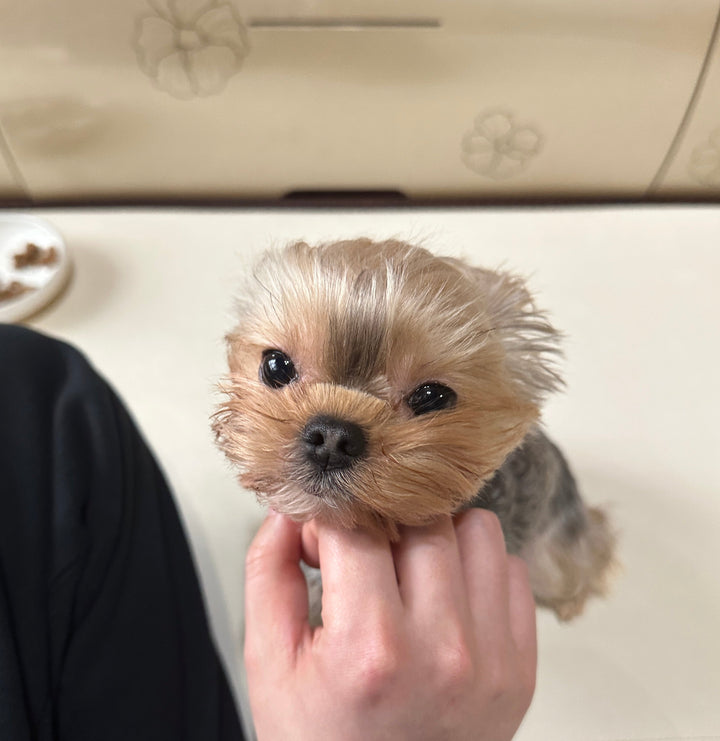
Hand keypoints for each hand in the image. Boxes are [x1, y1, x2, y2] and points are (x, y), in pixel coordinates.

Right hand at [244, 509, 536, 740]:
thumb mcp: (270, 666)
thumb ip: (268, 573)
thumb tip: (291, 510)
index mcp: (371, 650)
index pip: (356, 529)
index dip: (328, 520)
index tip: (320, 538)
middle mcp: (443, 650)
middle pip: (422, 520)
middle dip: (383, 523)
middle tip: (362, 555)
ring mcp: (493, 659)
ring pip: (478, 530)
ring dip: (437, 535)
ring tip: (407, 572)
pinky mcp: (521, 666)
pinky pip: (512, 570)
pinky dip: (477, 569)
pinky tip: (444, 597)